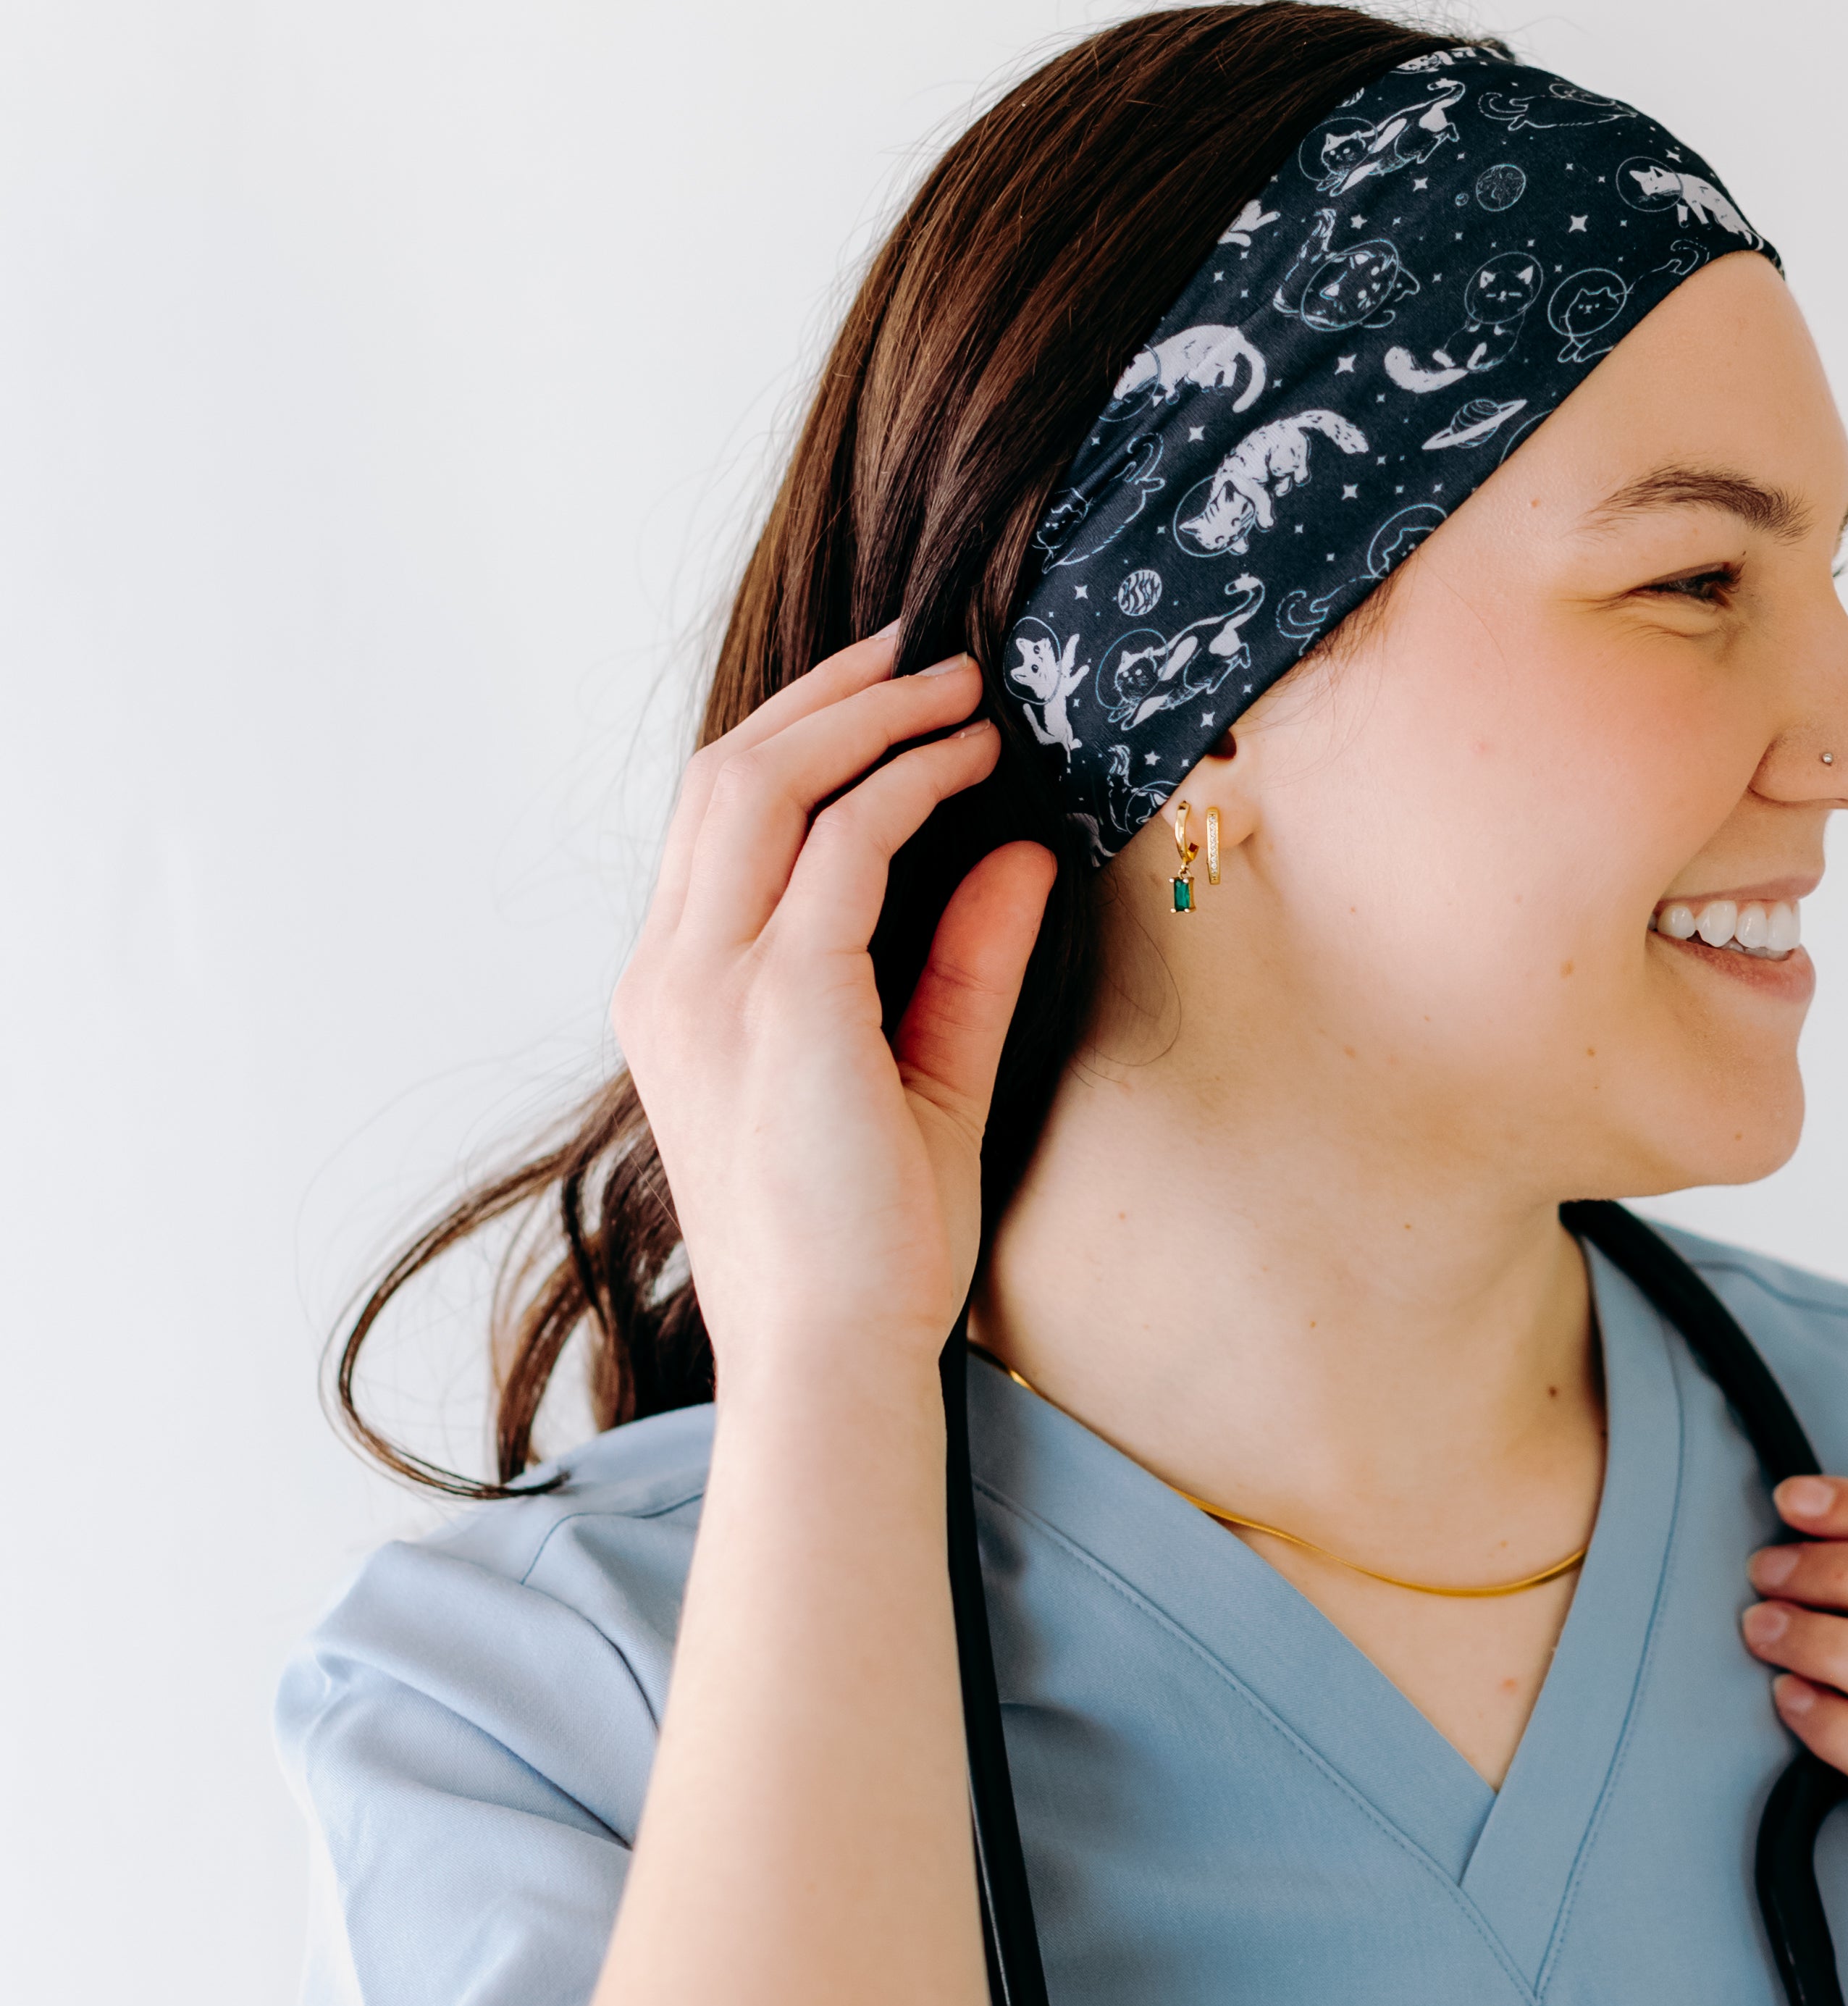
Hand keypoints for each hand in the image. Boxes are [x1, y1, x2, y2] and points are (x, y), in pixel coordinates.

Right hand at [611, 628, 1055, 1396]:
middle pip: (724, 773)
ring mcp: (709, 987)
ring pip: (760, 783)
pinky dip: (906, 787)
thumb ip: (962, 959)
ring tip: (958, 686)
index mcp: (677, 992)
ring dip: (866, 717)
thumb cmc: (869, 1243)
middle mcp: (670, 976)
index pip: (716, 816)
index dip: (802, 732)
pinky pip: (839, 849)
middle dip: (830, 694)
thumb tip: (1019, 851)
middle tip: (929, 649)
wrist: (833, 1356)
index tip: (896, 691)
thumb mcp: (923, 1072)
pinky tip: (970, 765)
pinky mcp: (778, 1006)